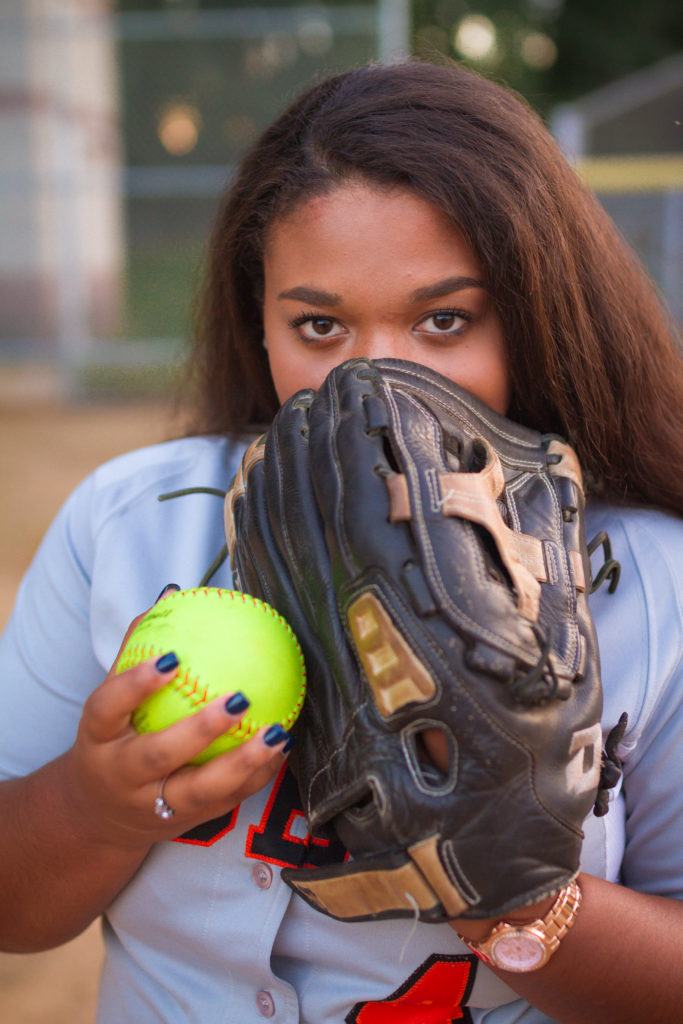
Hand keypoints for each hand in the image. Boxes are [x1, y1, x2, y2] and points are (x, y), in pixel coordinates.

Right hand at [63, 598, 290, 849]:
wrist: (97, 816)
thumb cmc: (112, 739)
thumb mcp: (109, 701)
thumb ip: (136, 648)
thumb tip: (172, 593)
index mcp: (98, 738)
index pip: (108, 707)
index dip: (135, 685)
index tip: (171, 658)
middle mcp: (122, 774)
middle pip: (158, 755)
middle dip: (199, 730)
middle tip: (239, 698)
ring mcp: (153, 804)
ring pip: (200, 789)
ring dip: (242, 763)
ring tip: (276, 733)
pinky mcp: (185, 822)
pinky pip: (227, 800)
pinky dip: (256, 776)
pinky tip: (283, 747)